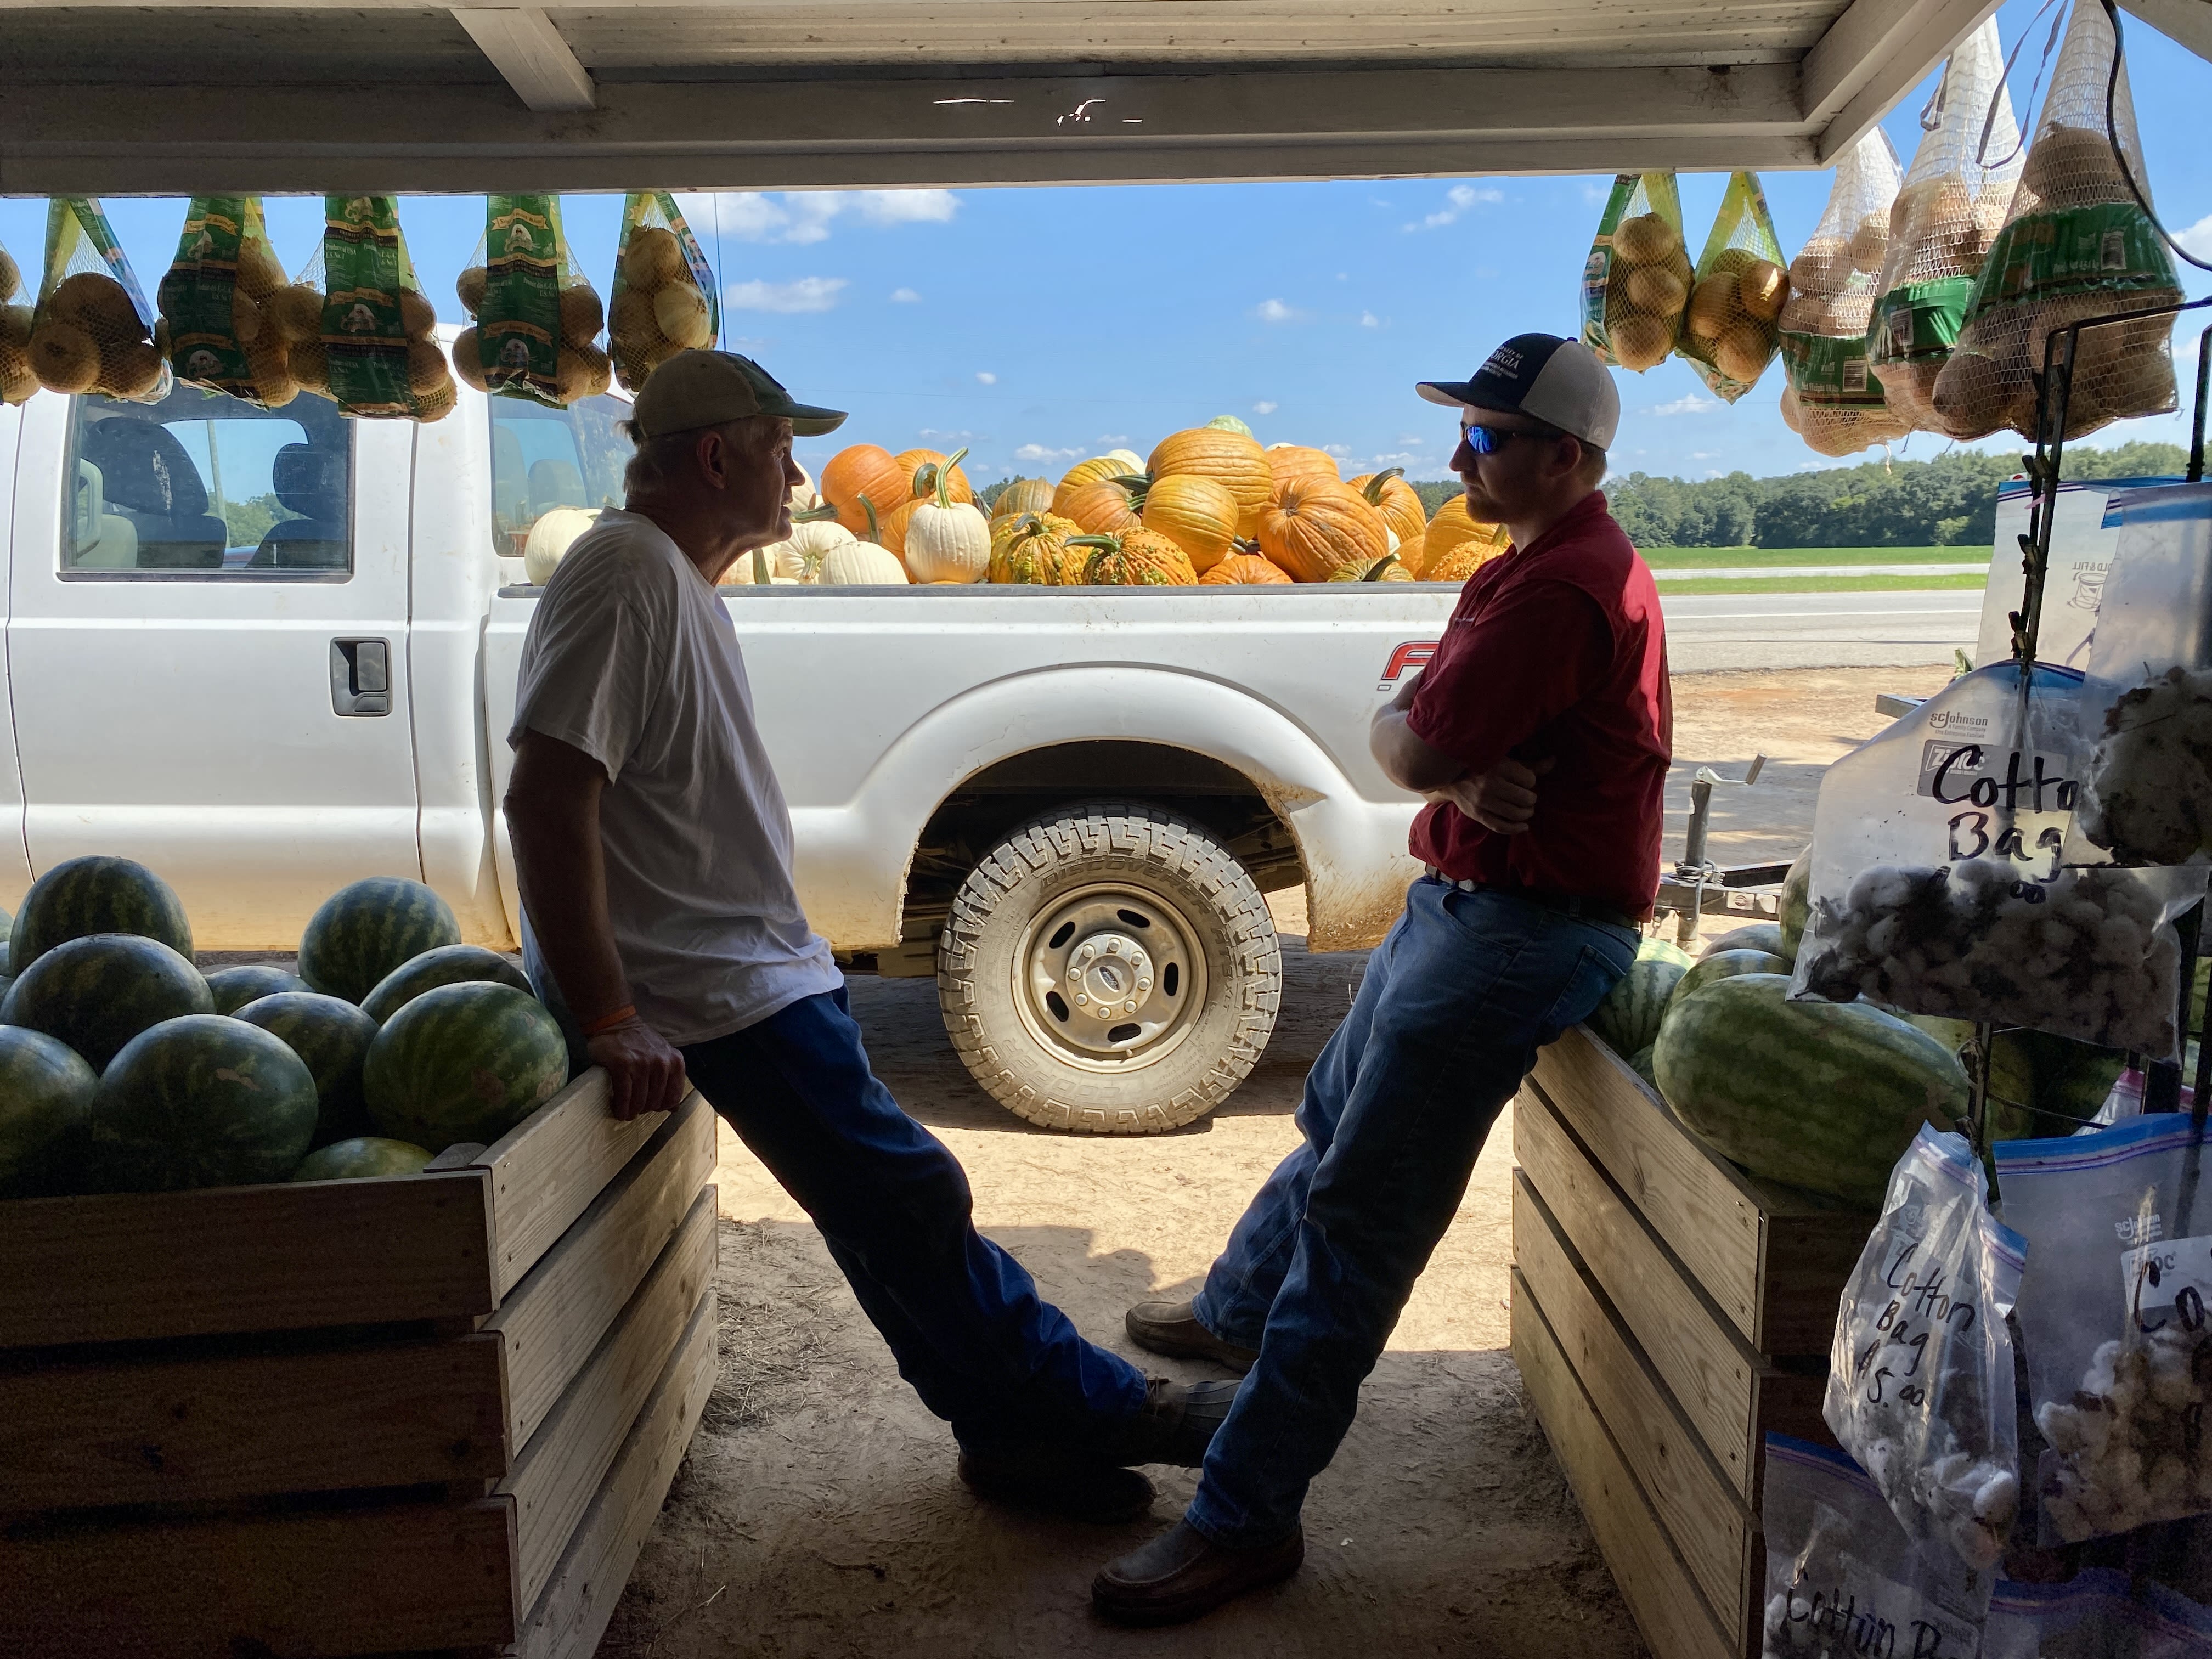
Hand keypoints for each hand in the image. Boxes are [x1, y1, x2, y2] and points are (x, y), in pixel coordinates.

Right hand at [585, 1016, 688, 1121]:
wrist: (615, 1023)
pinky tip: (618, 1110)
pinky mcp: (622, 1065)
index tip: (651, 1107)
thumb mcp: (662, 1055)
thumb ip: (670, 1078)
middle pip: (655, 1102)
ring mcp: (642, 1064)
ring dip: (632, 1112)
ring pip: (640, 1101)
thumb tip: (674, 1107)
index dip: (661, 1107)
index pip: (673, 1097)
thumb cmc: (638, 1042)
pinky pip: (624, 1095)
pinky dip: (620, 1107)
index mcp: (675, 1061)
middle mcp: (661, 1063)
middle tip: (635, 1110)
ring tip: (626, 1113)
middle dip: (644, 1110)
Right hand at [1427, 756, 1554, 834]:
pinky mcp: (1477, 814)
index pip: (1529, 780)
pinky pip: (1501, 826)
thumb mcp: (1505, 760)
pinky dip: (1516, 828)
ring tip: (1526, 809)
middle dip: (1530, 799)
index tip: (1524, 780)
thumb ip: (1529, 764)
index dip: (1530, 781)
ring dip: (1526, 813)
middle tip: (1527, 797)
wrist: (1451, 777)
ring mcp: (1483, 801)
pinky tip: (1524, 826)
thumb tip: (1554, 761)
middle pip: (1526, 798)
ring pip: (1516, 813)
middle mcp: (1490, 784)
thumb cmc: (1483, 766)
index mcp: (1499, 766)